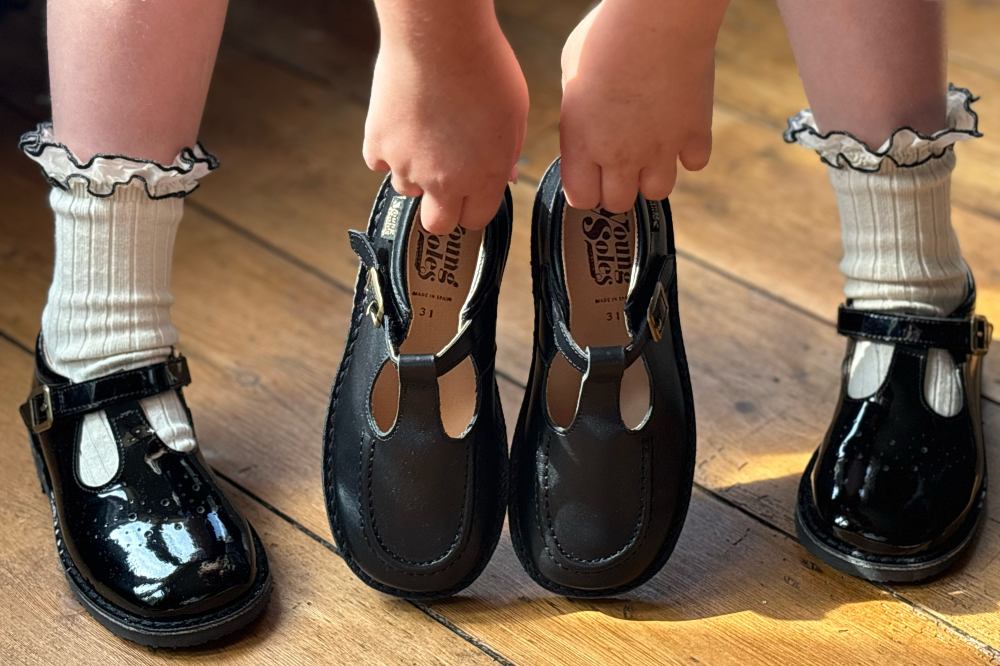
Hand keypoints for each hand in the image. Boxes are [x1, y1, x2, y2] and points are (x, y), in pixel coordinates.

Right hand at [363, 20, 527, 233]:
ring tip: (424, 138)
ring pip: (406, 190)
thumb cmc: (483, 66)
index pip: (476, 219)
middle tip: (444, 183)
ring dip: (414, 173)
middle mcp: (444, 180)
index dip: (474, 206)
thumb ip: (506, 154)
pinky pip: (378, 162)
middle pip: (438, 224)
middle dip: (442, 208)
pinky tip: (401, 124)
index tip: (471, 193)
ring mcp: (406, 165)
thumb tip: (504, 174)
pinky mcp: (377, 144)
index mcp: (484, 177)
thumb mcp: (514, 116)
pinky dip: (387, 149)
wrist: (438, 36)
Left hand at [559, 1, 721, 211]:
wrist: (656, 18)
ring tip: (650, 149)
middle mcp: (620, 155)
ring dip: (652, 175)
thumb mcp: (570, 75)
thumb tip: (584, 122)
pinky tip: (680, 130)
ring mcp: (661, 148)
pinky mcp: (695, 134)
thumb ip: (577, 111)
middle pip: (619, 202)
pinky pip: (695, 164)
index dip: (585, 188)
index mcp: (582, 143)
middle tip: (620, 162)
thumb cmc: (605, 37)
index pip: (581, 198)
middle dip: (618, 187)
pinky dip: (689, 152)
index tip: (590, 174)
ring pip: (658, 192)